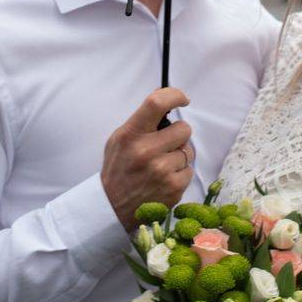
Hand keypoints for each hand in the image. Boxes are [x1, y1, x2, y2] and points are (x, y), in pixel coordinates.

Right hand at [101, 88, 195, 229]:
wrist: (112, 207)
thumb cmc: (118, 169)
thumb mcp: (119, 139)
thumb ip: (141, 119)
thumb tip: (165, 95)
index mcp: (131, 134)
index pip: (157, 103)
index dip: (174, 95)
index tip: (182, 98)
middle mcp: (146, 151)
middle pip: (184, 128)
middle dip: (178, 134)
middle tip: (166, 143)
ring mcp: (162, 171)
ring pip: (188, 150)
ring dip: (178, 155)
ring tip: (161, 165)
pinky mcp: (174, 188)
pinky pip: (189, 171)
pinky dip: (180, 174)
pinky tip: (163, 179)